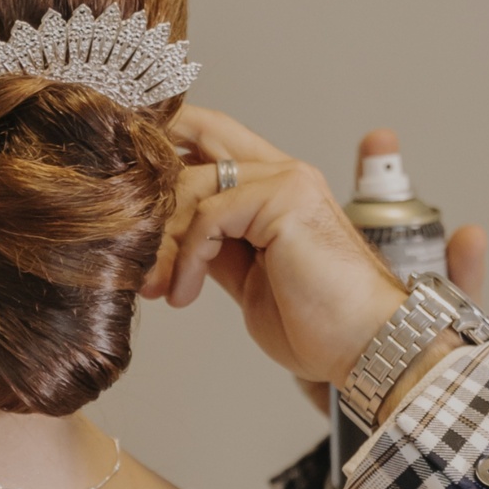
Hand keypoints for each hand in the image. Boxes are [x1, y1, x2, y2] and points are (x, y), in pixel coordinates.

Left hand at [148, 113, 488, 400]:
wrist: (367, 348)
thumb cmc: (321, 324)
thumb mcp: (248, 281)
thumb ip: (214, 248)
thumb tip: (163, 245)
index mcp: (276, 189)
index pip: (209, 140)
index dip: (164, 146)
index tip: (122, 184)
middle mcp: (283, 174)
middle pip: (195, 141)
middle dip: (149, 187)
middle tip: (123, 240)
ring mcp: (287, 181)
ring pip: (192, 185)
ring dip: (162, 241)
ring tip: (157, 285)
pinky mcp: (285, 198)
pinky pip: (209, 214)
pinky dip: (188, 255)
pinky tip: (188, 293)